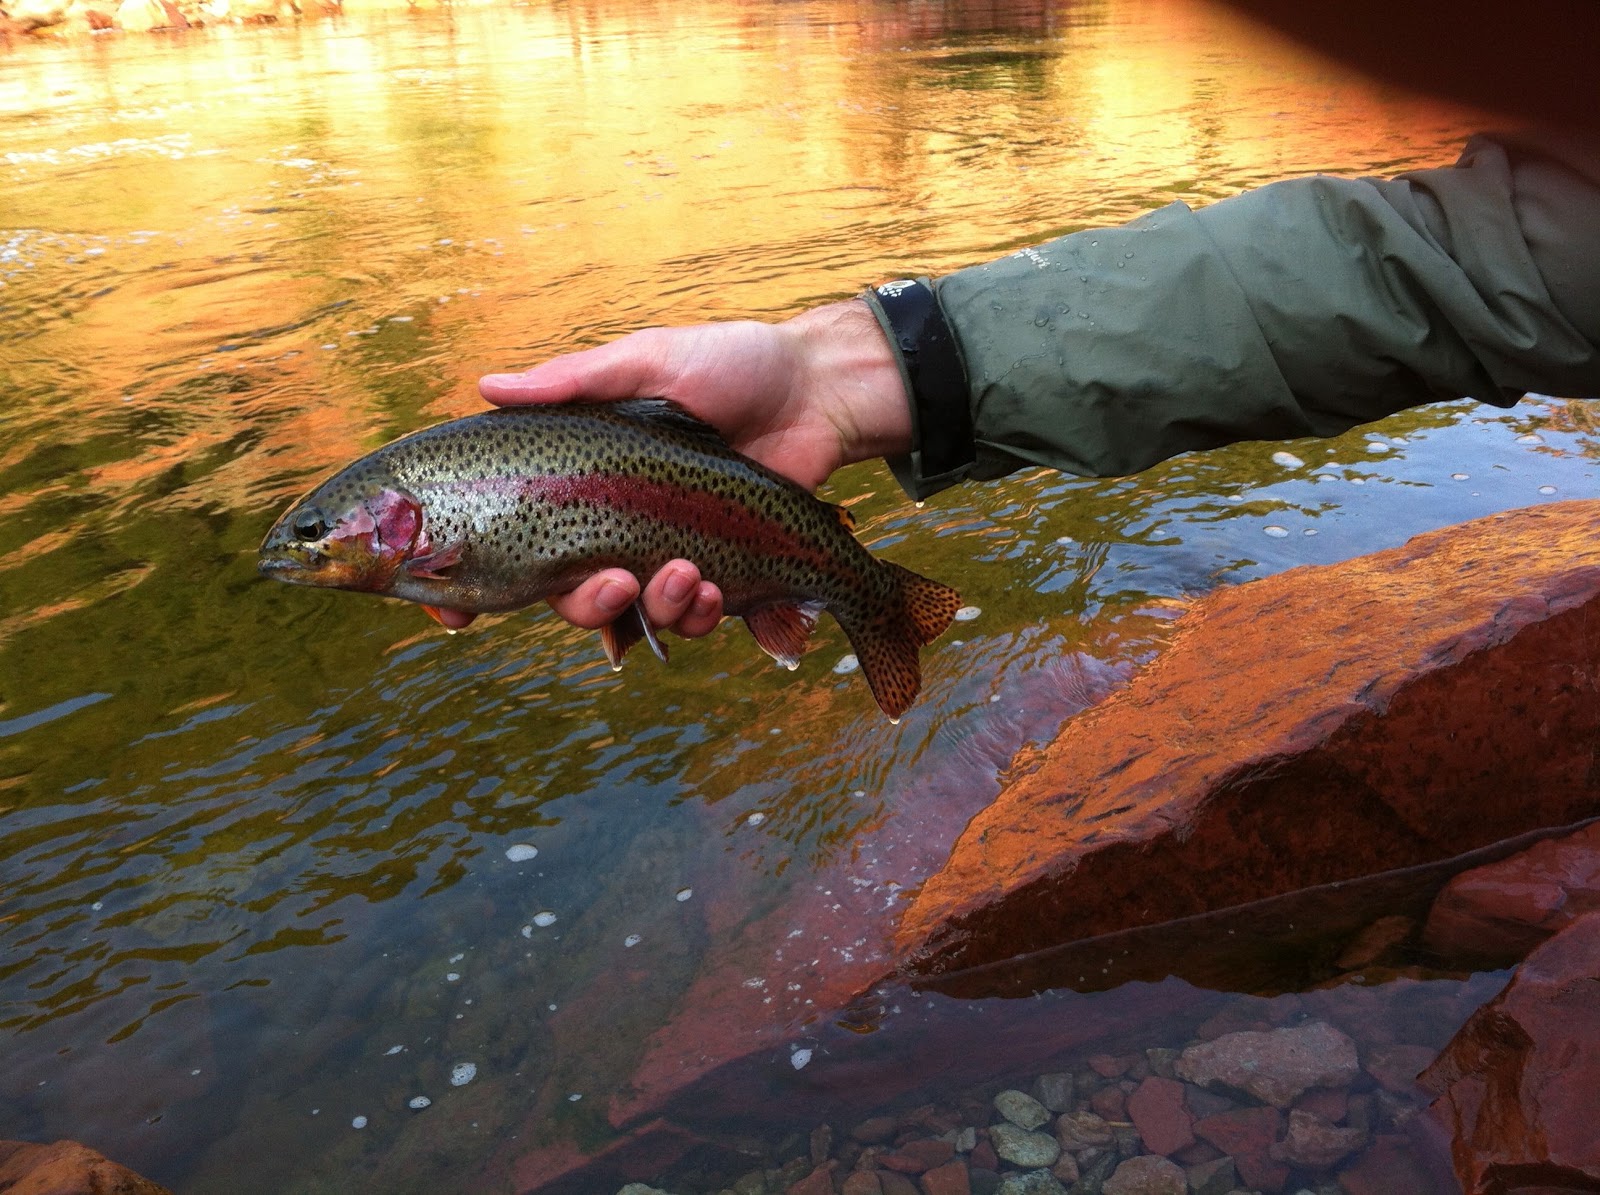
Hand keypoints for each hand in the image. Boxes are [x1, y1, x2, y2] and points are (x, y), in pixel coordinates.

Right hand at [459, 300, 909, 636]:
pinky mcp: (722, 573)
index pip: (514, 540)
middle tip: (617, 584)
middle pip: (568, 596)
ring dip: (655, 610)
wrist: (819, 391)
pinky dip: (699, 616)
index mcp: (585, 479)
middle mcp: (616, 525)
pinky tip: (715, 589)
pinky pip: (694, 619)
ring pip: (635, 618)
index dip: (476, 583)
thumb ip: (572, 382)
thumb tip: (486, 386)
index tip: (454, 610)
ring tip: (688, 574)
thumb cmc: (732, 364)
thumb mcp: (648, 361)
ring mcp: (667, 553)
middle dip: (586, 605)